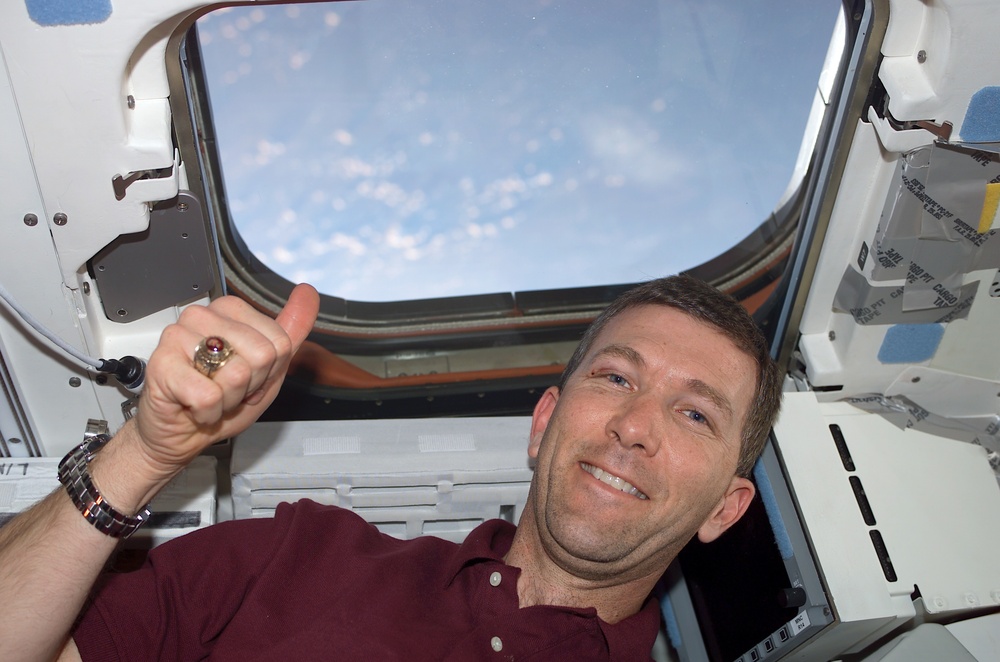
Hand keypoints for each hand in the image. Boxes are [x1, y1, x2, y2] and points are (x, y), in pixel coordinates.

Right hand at [128, 284, 318, 482]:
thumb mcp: (268, 367)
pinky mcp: (162, 363)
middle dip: (249, 385)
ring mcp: (179, 336)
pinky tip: (194, 406)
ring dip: (228, 399)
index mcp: (230, 310)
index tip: (246, 376)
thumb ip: (291, 329)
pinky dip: (208, 412)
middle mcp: (203, 316)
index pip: (280, 341)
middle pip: (262, 355)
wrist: (181, 431)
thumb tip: (308, 293)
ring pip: (237, 373)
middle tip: (225, 388)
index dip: (268, 370)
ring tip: (210, 395)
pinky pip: (209, 396)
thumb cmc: (220, 399)